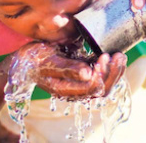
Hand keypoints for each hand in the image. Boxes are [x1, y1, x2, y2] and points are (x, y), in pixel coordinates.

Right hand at [12, 42, 126, 98]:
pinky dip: (110, 66)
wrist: (25, 58)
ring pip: (104, 84)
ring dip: (115, 71)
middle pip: (101, 89)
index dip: (101, 74)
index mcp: (65, 90)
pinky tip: (114, 54)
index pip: (91, 88)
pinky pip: (101, 75)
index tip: (103, 56)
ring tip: (120, 55)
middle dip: (113, 73)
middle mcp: (75, 89)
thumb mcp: (48, 61)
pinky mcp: (83, 73)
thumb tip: (88, 74)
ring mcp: (80, 82)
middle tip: (118, 55)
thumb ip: (68, 68)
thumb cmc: (34, 59)